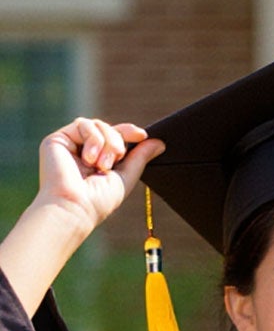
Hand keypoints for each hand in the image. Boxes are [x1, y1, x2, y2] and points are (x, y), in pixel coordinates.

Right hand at [33, 119, 159, 238]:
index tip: (142, 135)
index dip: (128, 132)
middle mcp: (83, 151)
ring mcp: (70, 144)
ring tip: (102, 165)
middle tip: (116, 159)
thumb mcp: (126, 177)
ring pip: (97, 124)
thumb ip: (140, 158)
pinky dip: (93, 139)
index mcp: (98, 160)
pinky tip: (89, 159)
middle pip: (108, 128)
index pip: (115, 137)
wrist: (75, 206)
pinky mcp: (57, 139)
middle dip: (118, 141)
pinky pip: (83, 124)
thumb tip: (159, 142)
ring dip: (107, 142)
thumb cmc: (99, 200)